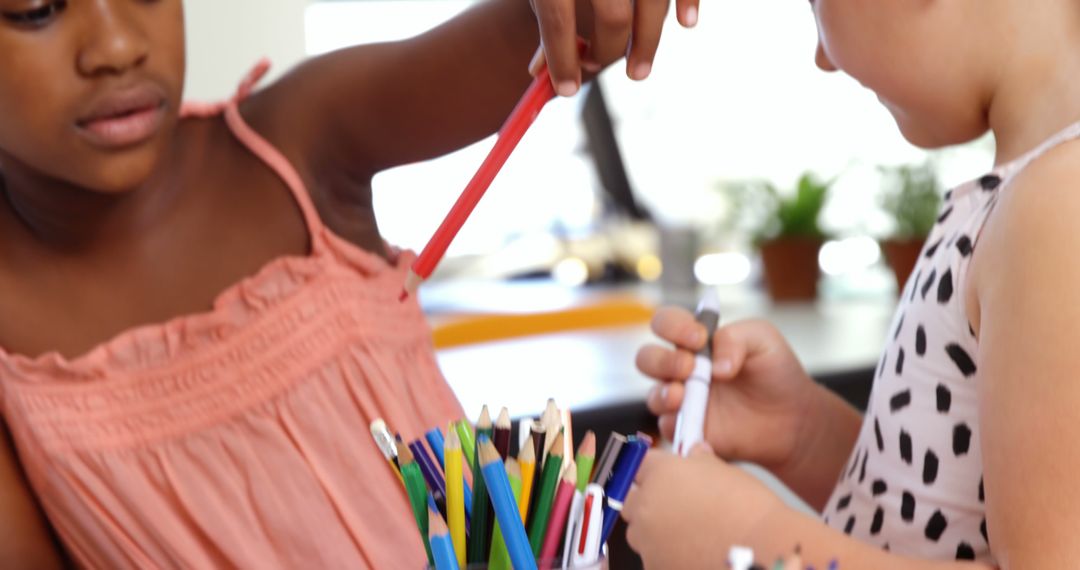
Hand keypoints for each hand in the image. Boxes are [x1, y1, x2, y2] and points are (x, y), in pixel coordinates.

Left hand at [527, 0, 699, 95]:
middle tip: (596, 64)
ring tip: (638, 71)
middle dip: (604, 50)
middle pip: (612, 16)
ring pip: (652, 4)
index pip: (559, 21)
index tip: (565, 89)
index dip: (561, 60)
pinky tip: (686, 23)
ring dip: (647, 43)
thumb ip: (548, 16)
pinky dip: (689, 1)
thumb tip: (538, 72)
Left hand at [622, 445, 783, 569]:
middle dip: (644, 499)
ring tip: (685, 533)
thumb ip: (701, 462)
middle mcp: (646, 506)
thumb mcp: (727, 472)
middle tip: (672, 505)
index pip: (640, 464)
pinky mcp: (654, 567)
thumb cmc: (749, 509)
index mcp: (660, 474)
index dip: (653, 468)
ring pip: (638, 532)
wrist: (762, 551)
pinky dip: (665, 554)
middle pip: (629, 498)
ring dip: (653, 530)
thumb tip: (696, 453)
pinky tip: (690, 553)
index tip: (662, 474)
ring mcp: (647, 541)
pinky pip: (652, 557)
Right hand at [636, 313, 821, 474]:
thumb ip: (735, 339)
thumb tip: (714, 365)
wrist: (792, 417)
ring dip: (662, 393)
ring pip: (652, 395)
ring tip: (683, 395)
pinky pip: (668, 428)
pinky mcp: (687, 429)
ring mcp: (682, 401)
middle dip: (662, 361)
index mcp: (694, 340)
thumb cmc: (775, 372)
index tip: (699, 337)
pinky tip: (694, 420)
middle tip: (690, 367)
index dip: (672, 326)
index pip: (665, 323)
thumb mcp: (763, 340)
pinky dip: (675, 423)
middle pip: (646, 358)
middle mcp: (682, 369)